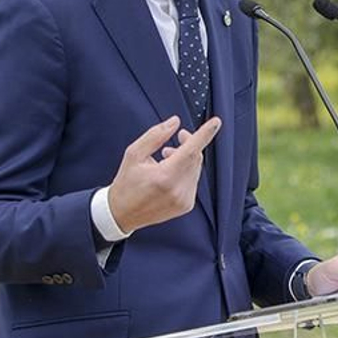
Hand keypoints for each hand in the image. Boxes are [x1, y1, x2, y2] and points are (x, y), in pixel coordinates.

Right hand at [106, 116, 220, 232]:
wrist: (122, 214)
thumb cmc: (126, 184)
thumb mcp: (134, 154)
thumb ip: (155, 136)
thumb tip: (174, 123)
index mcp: (164, 176)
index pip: (191, 150)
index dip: (205, 134)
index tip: (216, 122)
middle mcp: (178, 190)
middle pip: (195, 157)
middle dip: (189, 144)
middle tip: (176, 138)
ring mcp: (184, 199)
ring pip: (196, 168)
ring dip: (186, 158)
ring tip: (166, 158)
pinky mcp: (186, 205)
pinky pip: (193, 180)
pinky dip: (185, 172)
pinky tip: (169, 174)